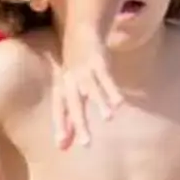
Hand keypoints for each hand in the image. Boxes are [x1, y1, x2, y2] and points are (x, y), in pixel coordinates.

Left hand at [52, 31, 122, 148]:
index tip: (62, 146)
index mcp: (62, 89)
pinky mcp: (98, 62)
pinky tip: (120, 104)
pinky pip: (106, 78)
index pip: (59, 110)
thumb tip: (62, 148)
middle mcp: (71, 81)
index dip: (60, 126)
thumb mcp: (69, 94)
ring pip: (92, 89)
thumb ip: (68, 122)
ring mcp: (85, 71)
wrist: (80, 32)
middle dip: (79, 123)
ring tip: (108, 119)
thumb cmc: (75, 70)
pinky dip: (112, 90)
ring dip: (100, 103)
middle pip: (74, 104)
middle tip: (86, 143)